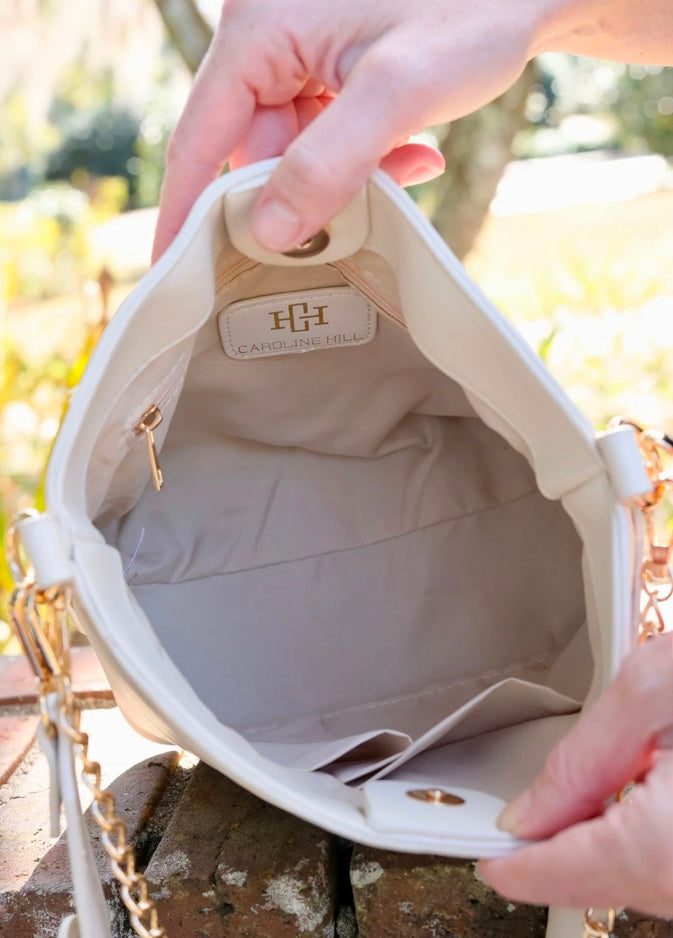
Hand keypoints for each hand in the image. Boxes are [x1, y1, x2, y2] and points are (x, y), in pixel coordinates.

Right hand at [152, 0, 547, 259]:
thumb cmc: (474, 6)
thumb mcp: (398, 90)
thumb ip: (328, 164)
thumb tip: (270, 232)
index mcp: (260, 26)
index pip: (199, 136)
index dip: (189, 209)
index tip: (173, 270)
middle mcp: (267, 33)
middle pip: (253, 148)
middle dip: (303, 191)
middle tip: (358, 211)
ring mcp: (299, 48)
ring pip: (293, 147)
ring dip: (346, 174)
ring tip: (407, 160)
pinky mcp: (330, 61)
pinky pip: (324, 131)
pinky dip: (363, 154)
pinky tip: (409, 149)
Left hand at [480, 632, 672, 916]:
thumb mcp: (652, 692)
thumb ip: (580, 762)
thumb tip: (528, 816)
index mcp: (667, 844)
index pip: (566, 874)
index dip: (516, 864)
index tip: (484, 852)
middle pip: (606, 882)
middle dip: (561, 848)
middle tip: (527, 815)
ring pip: (641, 881)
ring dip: (605, 846)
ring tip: (589, 800)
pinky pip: (671, 872)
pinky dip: (645, 844)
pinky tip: (644, 802)